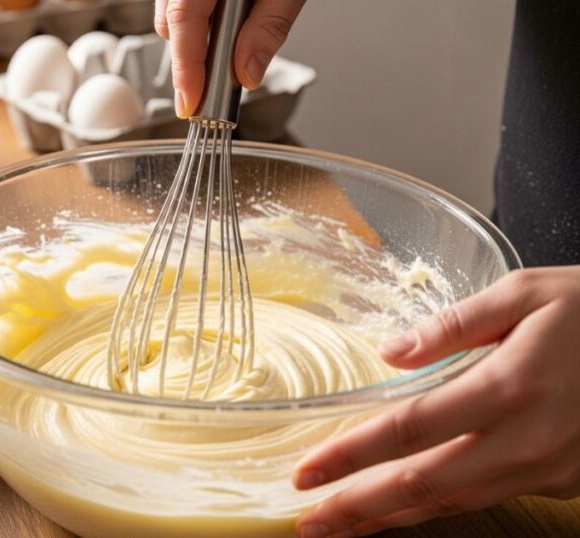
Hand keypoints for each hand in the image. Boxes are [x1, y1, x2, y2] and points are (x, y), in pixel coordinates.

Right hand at [154, 0, 306, 117]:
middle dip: (191, 62)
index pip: (182, 23)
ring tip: (230, 52)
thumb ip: (268, 27)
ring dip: (196, 40)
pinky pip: (182, 4)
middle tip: (216, 91)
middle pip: (173, 25)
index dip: (185, 71)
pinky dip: (199, 22)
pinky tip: (226, 26)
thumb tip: (248, 73)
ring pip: (174, 16)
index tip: (191, 106)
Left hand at [292, 266, 579, 536]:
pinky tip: (404, 510)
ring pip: (454, 502)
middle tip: (309, 521)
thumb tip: (390, 354)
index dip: (350, 456)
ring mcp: (546, 468)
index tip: (306, 472)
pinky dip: (438, 508)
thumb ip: (455, 323)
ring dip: (392, 518)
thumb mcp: (528, 293)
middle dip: (359, 508)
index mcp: (509, 387)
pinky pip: (485, 497)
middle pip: (423, 485)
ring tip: (343, 526)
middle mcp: (525, 440)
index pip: (408, 430)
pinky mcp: (561, 481)